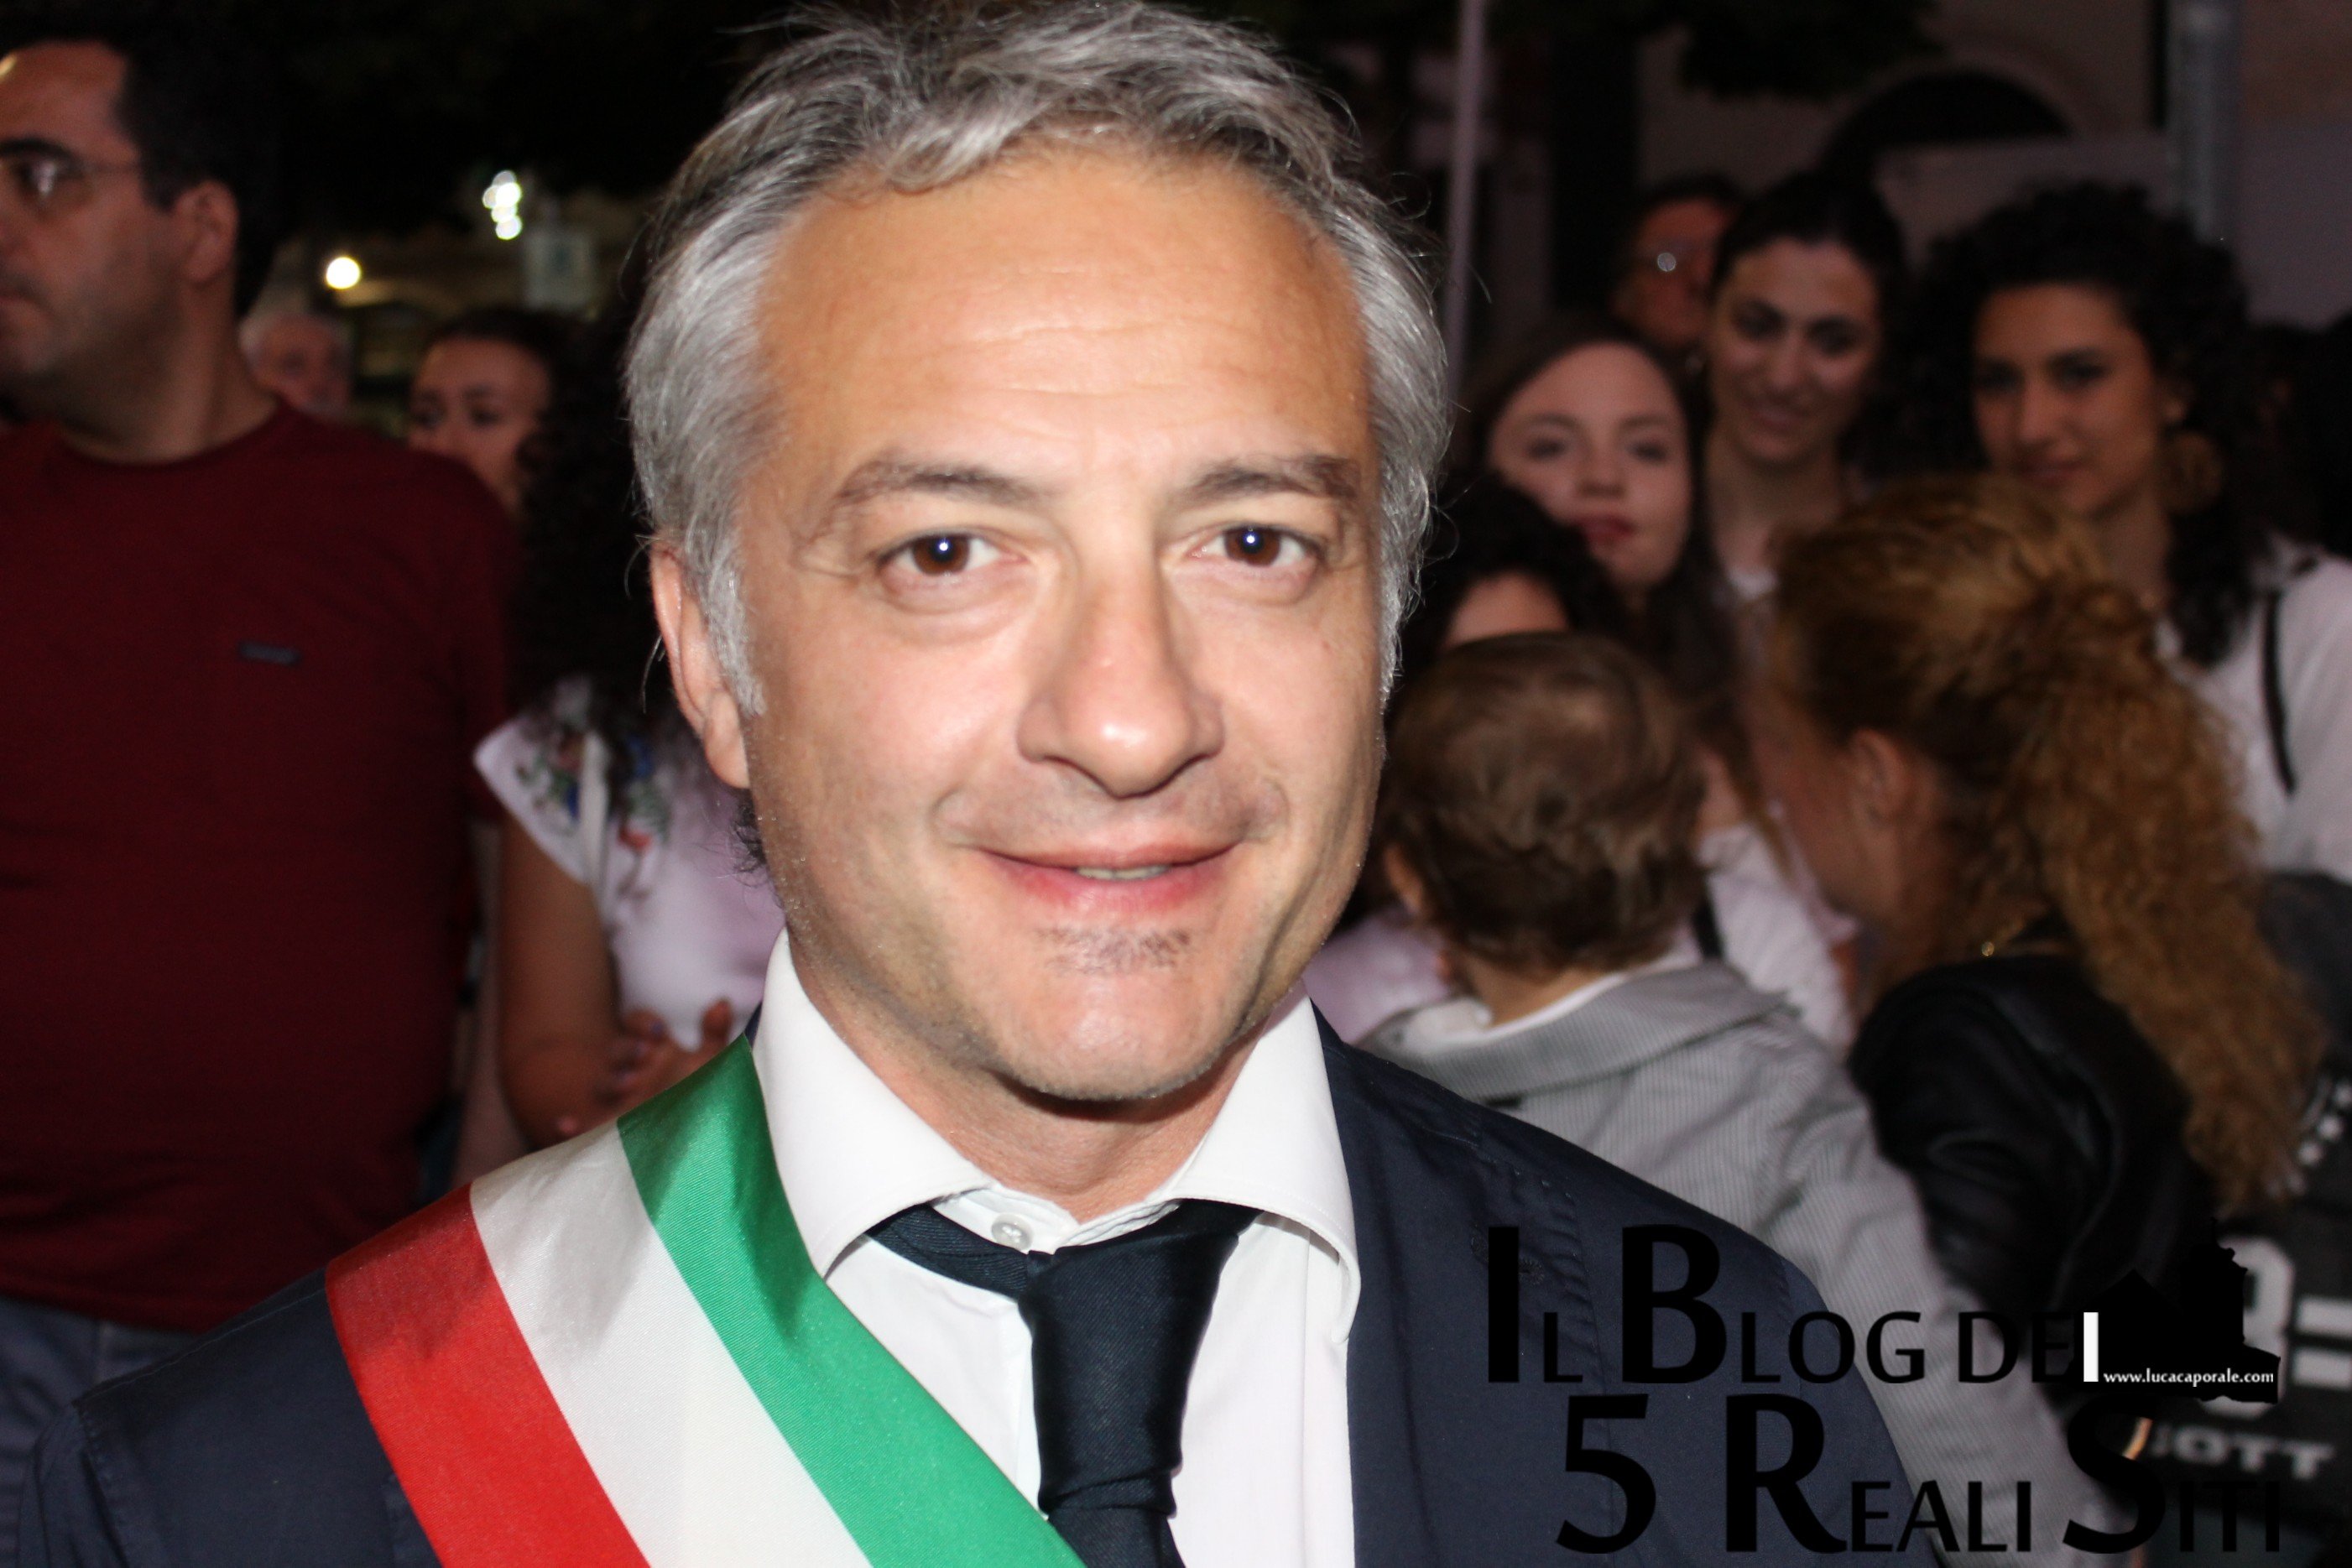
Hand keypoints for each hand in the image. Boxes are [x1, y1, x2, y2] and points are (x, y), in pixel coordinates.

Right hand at [552, 999, 734, 1137]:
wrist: (690, 1140)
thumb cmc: (698, 1095)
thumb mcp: (711, 1064)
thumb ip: (714, 1035)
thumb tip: (722, 1002)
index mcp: (656, 1050)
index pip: (639, 1024)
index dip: (643, 1024)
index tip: (657, 1032)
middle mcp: (633, 1071)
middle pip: (619, 1050)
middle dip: (627, 1050)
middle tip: (644, 1056)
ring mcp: (619, 1100)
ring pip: (603, 1084)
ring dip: (611, 1082)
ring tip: (627, 1086)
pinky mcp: (607, 1129)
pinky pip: (581, 1126)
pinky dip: (569, 1125)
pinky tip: (564, 1123)